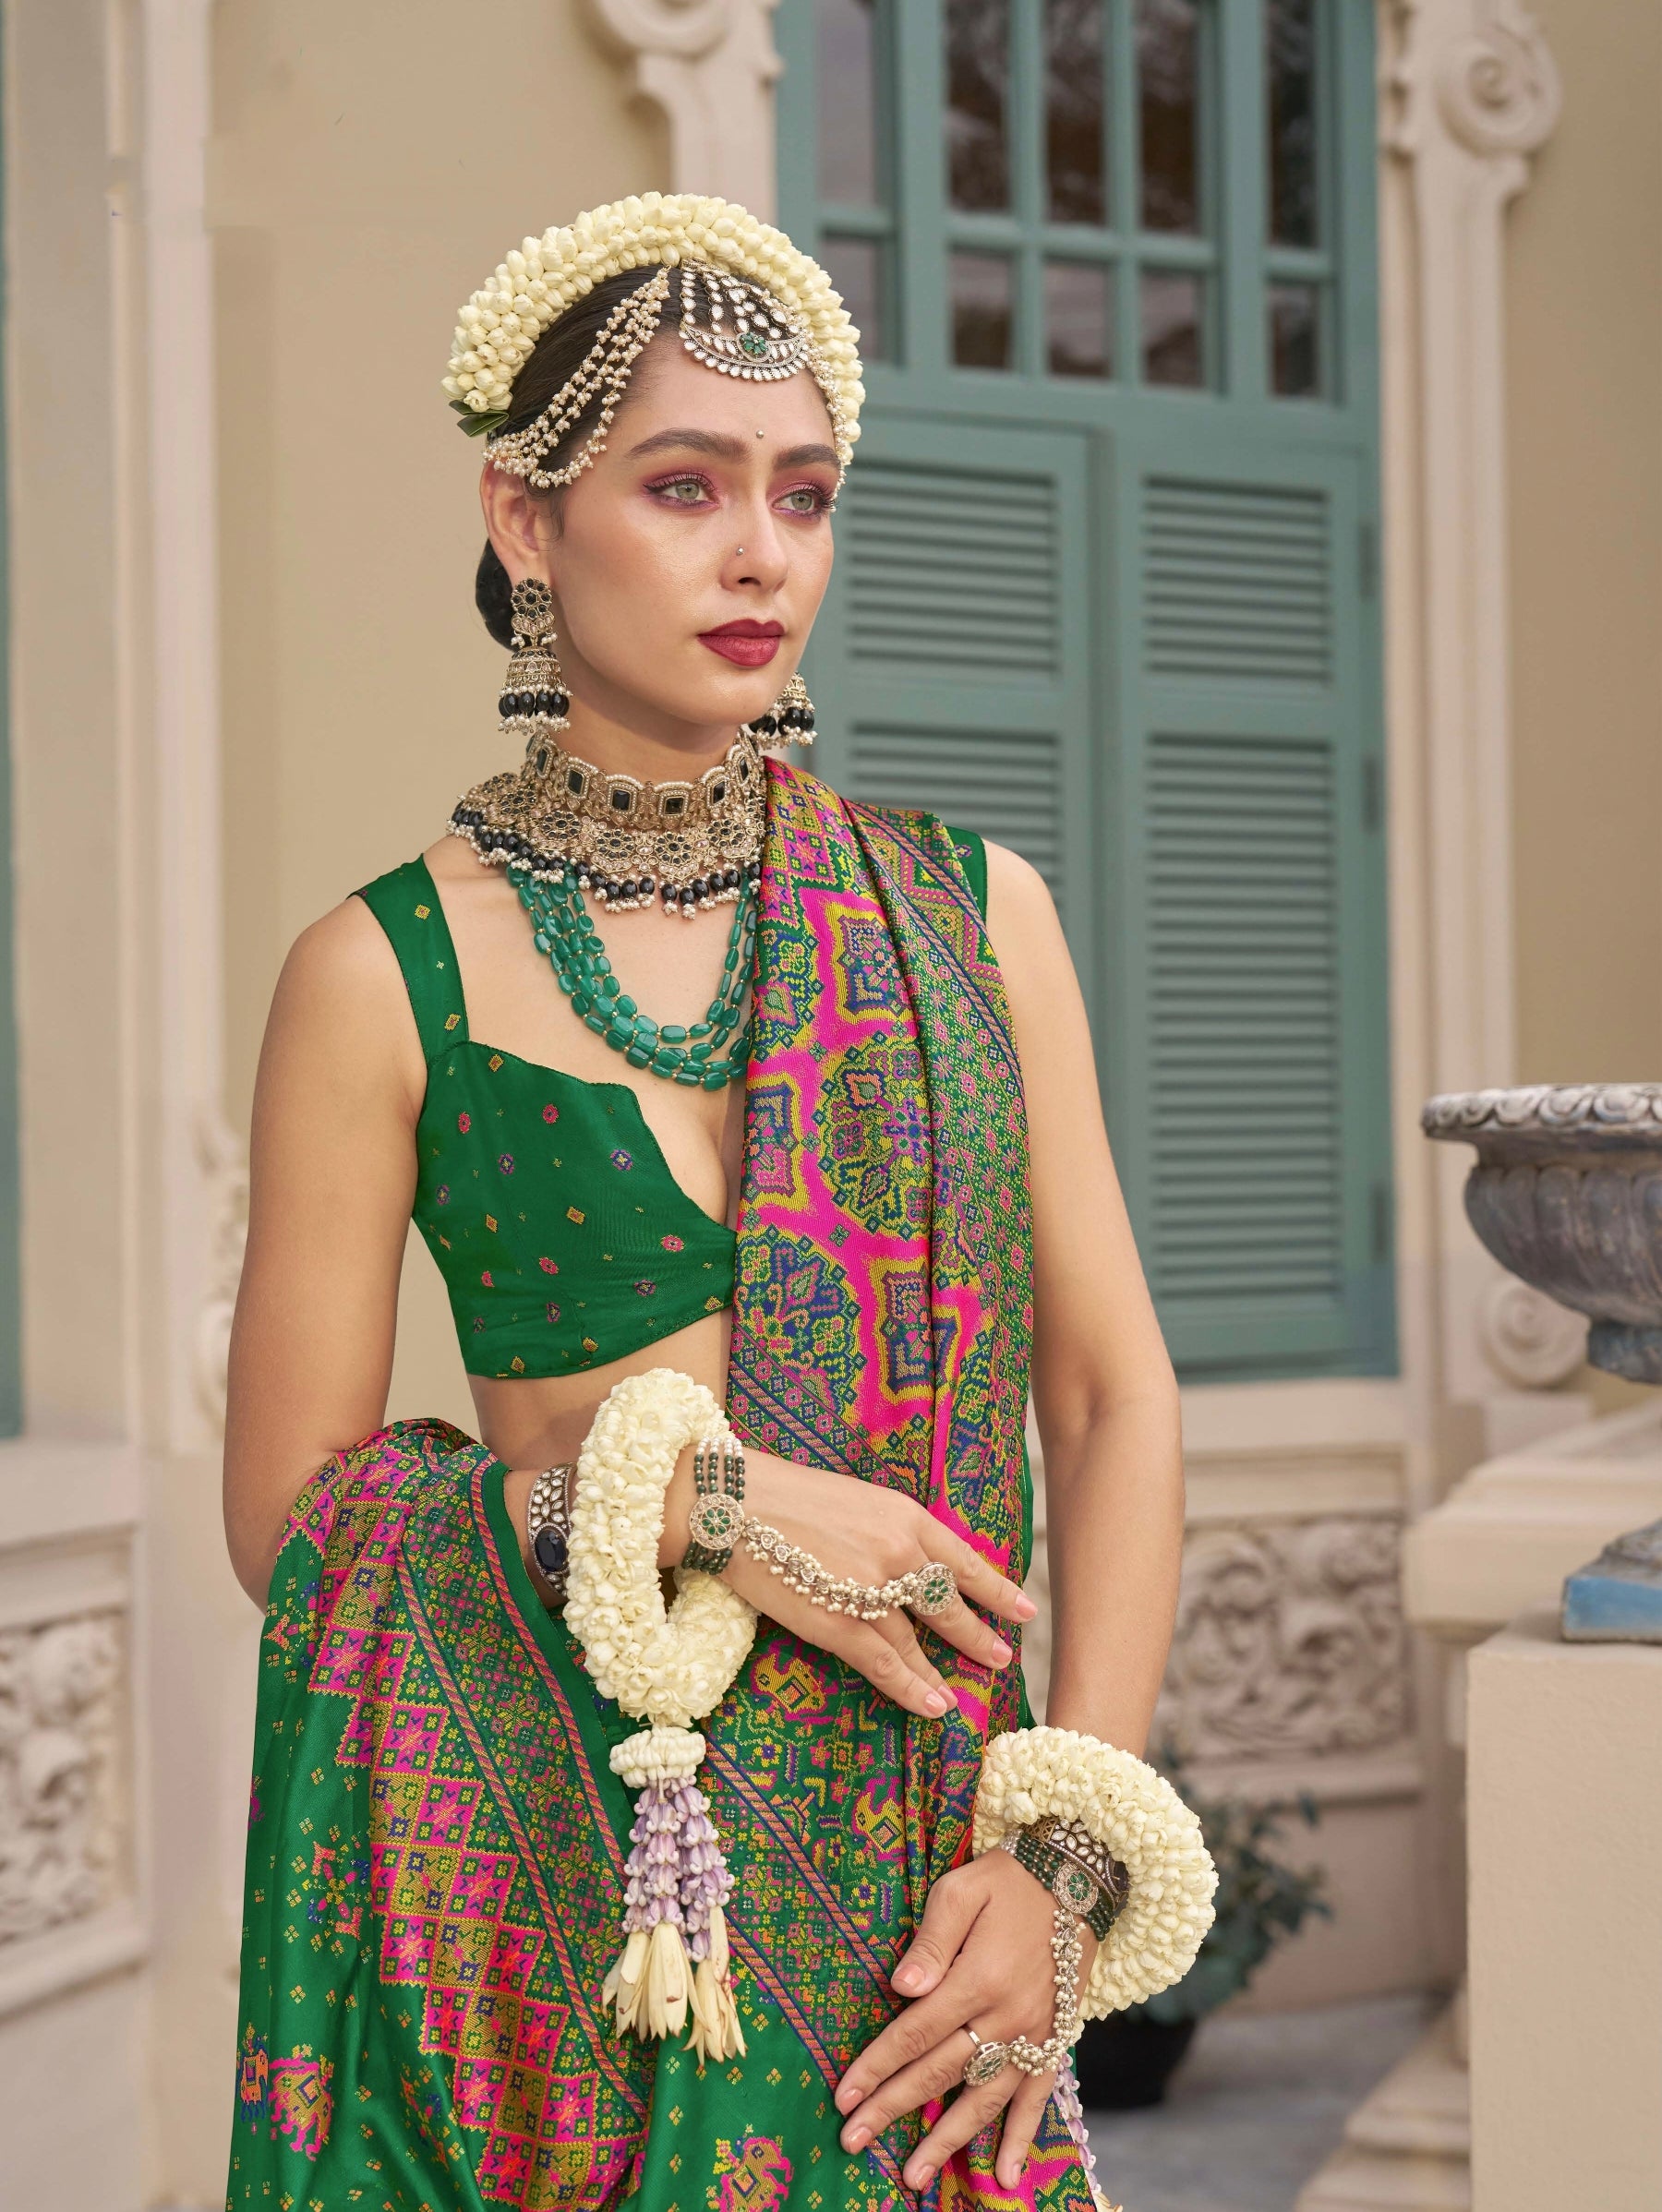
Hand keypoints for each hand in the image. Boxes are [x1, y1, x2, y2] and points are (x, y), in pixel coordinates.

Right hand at [668, 1445, 1035, 1720]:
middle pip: (950, 1603)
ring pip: (919, 1641)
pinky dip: (910, 1688)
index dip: (995, 1589)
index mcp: (904, 1516)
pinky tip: (932, 1705)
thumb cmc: (783, 1493)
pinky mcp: (840, 1623)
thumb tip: (905, 1558)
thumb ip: (886, 1529)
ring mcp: (872, 1591)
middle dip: (979, 1633)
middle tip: (1004, 1656)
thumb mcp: (854, 1498)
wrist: (732, 1503)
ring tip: (964, 1691)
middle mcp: (899, 1553)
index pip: (964, 1560)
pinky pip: (886, 1664)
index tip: (1024, 1608)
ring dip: (943, 1669)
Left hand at [832, 1851, 1095, 2190]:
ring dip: (947, 2140)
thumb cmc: (1007, 1880)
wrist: (1076, 1877)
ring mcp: (1034, 2033)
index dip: (876, 2066)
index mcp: (978, 1978)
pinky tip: (1003, 2176)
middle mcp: (1007, 2016)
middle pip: (940, 2073)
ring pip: (983, 2099)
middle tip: (853, 2141)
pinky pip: (1037, 2097)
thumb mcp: (961, 1889)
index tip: (843, 2097)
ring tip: (913, 2176)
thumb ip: (930, 1941)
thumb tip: (899, 1989)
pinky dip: (1020, 2138)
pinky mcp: (1055, 2039)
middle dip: (892, 2109)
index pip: (915, 2033)